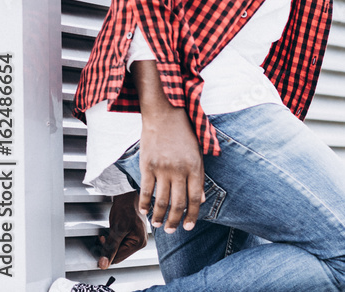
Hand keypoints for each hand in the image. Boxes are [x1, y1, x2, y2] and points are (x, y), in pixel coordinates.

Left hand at [96, 191, 146, 268]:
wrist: (127, 195)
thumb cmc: (126, 208)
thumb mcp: (116, 229)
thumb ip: (110, 248)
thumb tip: (104, 264)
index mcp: (139, 242)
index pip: (118, 258)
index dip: (107, 253)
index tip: (102, 243)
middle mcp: (140, 241)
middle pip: (118, 254)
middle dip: (109, 247)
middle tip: (104, 236)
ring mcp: (136, 237)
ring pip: (117, 248)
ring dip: (110, 242)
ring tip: (108, 232)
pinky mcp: (132, 233)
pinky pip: (119, 242)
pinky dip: (113, 238)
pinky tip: (112, 231)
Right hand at [138, 104, 206, 233]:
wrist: (164, 114)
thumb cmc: (184, 132)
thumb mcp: (198, 152)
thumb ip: (199, 175)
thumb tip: (199, 200)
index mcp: (195, 166)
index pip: (195, 198)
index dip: (192, 215)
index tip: (189, 226)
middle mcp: (179, 170)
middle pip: (178, 203)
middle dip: (176, 221)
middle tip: (172, 230)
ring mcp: (162, 168)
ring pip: (161, 200)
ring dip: (159, 216)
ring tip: (158, 225)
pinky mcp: (147, 166)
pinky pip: (145, 190)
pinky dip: (144, 203)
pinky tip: (144, 212)